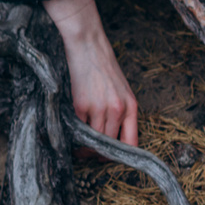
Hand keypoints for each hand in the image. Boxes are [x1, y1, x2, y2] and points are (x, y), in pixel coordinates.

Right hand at [43, 0, 139, 145]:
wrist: (89, 46)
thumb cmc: (104, 68)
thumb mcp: (121, 91)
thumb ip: (121, 114)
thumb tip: (111, 139)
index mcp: (131, 107)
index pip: (131, 143)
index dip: (120, 156)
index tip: (111, 159)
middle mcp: (117, 110)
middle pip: (108, 144)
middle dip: (99, 152)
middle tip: (90, 152)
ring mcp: (99, 108)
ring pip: (93, 139)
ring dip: (85, 145)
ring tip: (80, 144)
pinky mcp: (80, 105)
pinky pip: (78, 127)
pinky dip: (75, 129)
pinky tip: (73, 126)